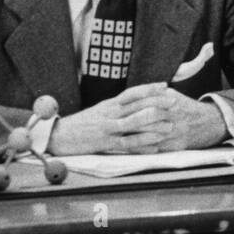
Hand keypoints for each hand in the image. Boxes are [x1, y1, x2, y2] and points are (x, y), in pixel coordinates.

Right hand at [48, 83, 226, 154]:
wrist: (58, 135)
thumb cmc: (81, 124)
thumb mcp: (100, 111)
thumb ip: (116, 107)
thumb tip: (135, 103)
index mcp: (109, 104)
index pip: (132, 93)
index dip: (149, 88)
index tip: (165, 85)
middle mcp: (109, 114)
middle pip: (136, 106)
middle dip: (157, 103)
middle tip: (175, 101)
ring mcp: (107, 129)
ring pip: (134, 125)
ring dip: (153, 126)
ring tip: (170, 126)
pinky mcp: (105, 144)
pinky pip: (126, 145)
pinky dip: (142, 146)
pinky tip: (155, 148)